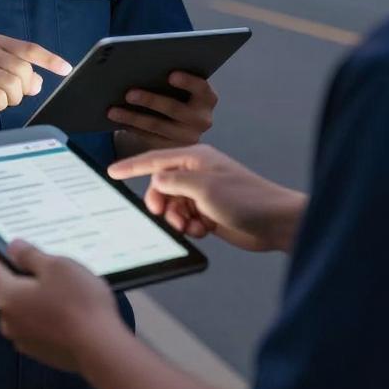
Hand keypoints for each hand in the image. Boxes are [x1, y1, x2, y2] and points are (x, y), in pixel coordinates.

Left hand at [0, 241, 122, 372]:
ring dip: (39, 299)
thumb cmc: (78, 303)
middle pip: (9, 289)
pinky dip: (48, 318)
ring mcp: (24, 341)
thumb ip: (29, 254)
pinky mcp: (41, 354)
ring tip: (68, 294)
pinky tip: (71, 315)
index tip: (29, 252)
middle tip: (55, 272)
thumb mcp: (56, 265)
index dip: (8, 254)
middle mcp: (8, 322)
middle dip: (28, 278)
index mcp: (7, 297)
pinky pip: (37, 327)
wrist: (102, 350)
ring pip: (25, 309)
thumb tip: (12, 247)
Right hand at [108, 145, 306, 252]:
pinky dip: (188, 226)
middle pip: (161, 186)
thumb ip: (174, 182)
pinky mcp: (209, 211)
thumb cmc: (246, 199)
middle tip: (162, 214)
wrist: (277, 222)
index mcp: (194, 159)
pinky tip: (201, 230)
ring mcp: (203, 193)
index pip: (155, 159)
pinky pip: (185, 218)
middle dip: (160, 202)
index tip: (111, 171)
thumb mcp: (203, 187)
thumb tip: (156, 182)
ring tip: (190, 226)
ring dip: (176, 218)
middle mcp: (196, 173)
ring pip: (172, 205)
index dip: (131, 166)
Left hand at [109, 71, 216, 152]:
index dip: (187, 81)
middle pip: (174, 108)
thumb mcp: (181, 86)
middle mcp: (202, 119)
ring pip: (157, 126)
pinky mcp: (172, 149)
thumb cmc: (176, 94)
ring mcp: (188, 137)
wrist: (180, 122)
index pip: (201, 87)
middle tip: (128, 93)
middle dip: (150, 100)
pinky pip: (149, 138)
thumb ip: (171, 77)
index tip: (170, 74)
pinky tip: (117, 121)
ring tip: (113, 110)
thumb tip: (143, 66)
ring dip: (132, 117)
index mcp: (207, 98)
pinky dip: (131, 128)